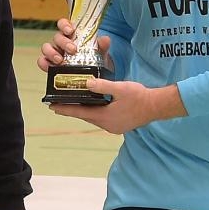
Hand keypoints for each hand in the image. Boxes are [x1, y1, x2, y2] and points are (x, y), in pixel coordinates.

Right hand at [37, 18, 111, 71]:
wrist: (92, 72)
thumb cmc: (94, 56)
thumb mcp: (100, 50)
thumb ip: (102, 44)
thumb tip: (105, 39)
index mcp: (72, 34)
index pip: (63, 24)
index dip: (64, 25)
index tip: (70, 30)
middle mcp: (61, 41)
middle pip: (57, 36)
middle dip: (63, 42)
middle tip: (72, 50)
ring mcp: (54, 52)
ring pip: (46, 47)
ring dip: (52, 52)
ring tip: (60, 60)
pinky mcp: (50, 64)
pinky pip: (43, 61)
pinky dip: (44, 63)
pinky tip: (50, 67)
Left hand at [49, 79, 186, 133]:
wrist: (156, 107)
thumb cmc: (139, 96)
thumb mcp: (121, 88)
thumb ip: (103, 86)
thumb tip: (87, 83)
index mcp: (105, 116)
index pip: (80, 112)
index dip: (65, 109)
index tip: (52, 107)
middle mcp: (106, 125)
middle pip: (85, 116)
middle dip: (72, 109)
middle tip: (59, 104)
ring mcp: (113, 127)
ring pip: (93, 118)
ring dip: (84, 111)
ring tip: (74, 103)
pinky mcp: (118, 125)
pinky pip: (101, 119)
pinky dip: (94, 112)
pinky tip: (93, 106)